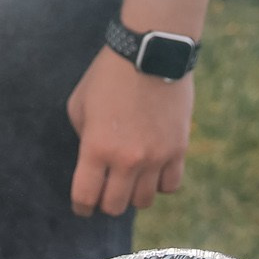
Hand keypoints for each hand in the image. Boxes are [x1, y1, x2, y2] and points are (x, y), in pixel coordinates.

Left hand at [66, 47, 192, 216]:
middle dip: (106, 202)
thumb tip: (94, 162)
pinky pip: (171, 186)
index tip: (83, 207)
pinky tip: (153, 172)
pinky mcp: (178, 149)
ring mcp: (156, 156)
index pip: (85, 197)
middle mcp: (127, 158)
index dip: (81, 207)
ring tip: (130, 180)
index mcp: (96, 147)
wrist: (151, 52)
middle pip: (115, 206)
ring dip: (133, 194)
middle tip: (106, 191)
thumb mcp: (80, 104)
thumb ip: (83, 138)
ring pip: (144, 201)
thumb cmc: (108, 75)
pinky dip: (160, 184)